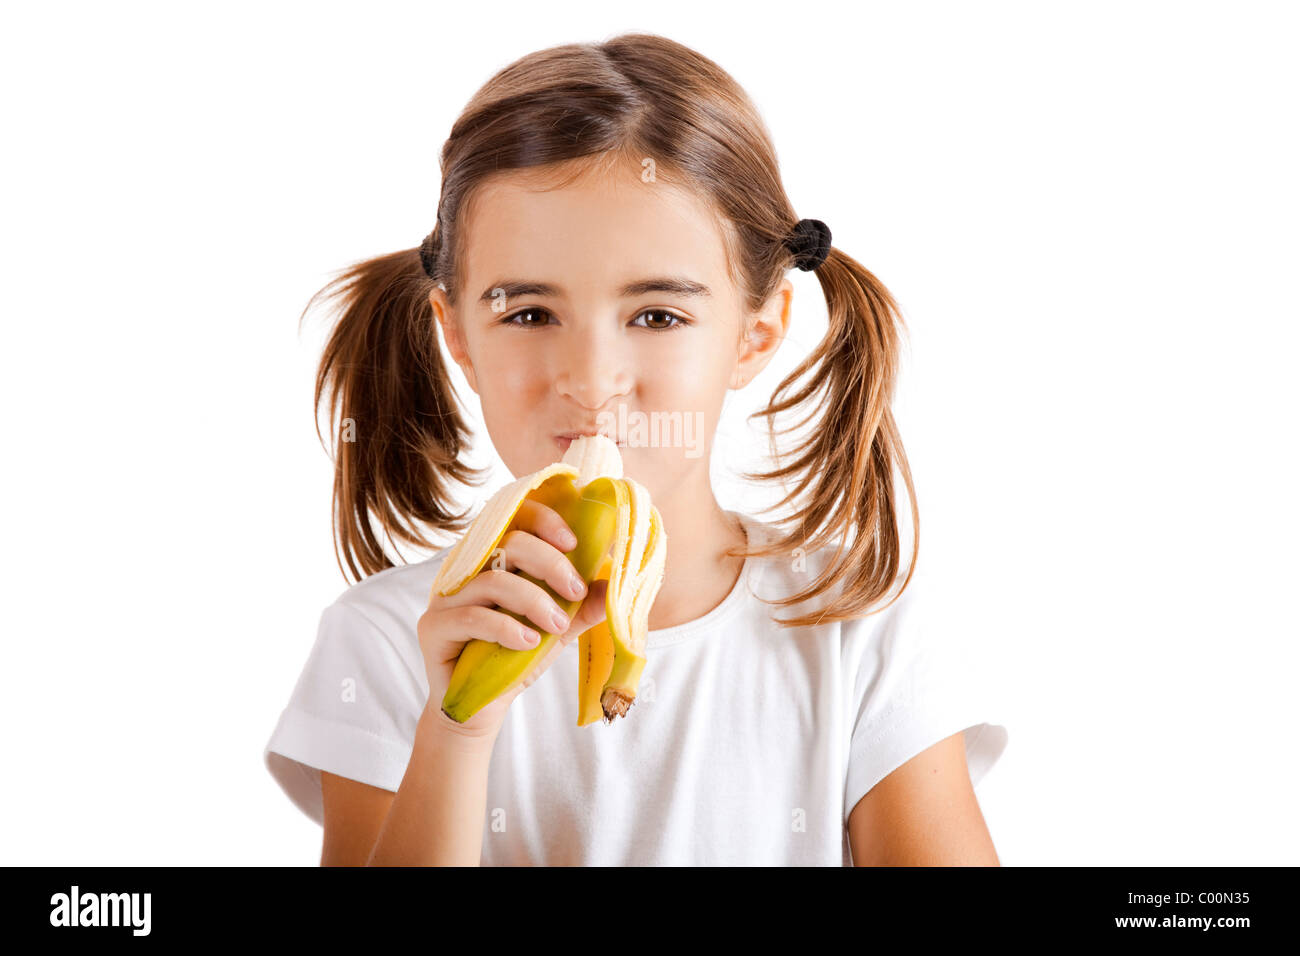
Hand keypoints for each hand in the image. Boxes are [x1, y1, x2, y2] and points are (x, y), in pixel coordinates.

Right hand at [416, 497, 609, 741]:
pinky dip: (507, 628)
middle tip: (575, 590)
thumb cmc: (515, 659)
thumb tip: (611, 586)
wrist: (483, 707)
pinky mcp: (433, 627)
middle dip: (549, 564)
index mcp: (494, 561)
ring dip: (534, 601)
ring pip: (493, 581)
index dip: (544, 521)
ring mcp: (446, 598)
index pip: (514, 519)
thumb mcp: (555, 630)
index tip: (574, 543)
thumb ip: (580, 608)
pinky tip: (528, 643)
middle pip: (508, 543)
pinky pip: (472, 617)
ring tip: (557, 627)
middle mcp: (467, 572)